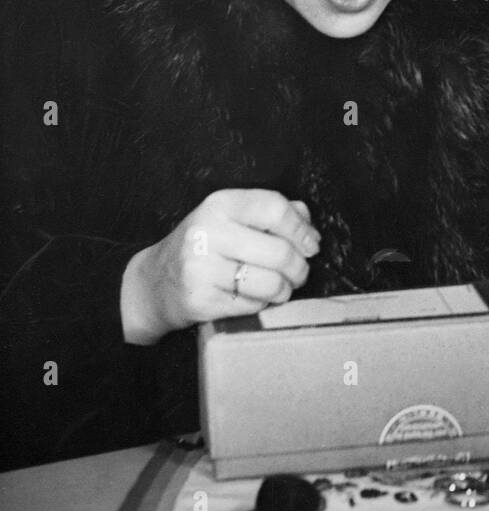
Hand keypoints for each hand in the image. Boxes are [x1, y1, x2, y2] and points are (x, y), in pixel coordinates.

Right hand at [121, 190, 319, 343]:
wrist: (154, 283)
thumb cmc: (204, 247)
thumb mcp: (231, 218)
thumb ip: (270, 214)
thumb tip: (308, 225)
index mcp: (220, 204)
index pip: (275, 209)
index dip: (302, 229)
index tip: (311, 244)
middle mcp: (208, 232)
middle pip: (280, 252)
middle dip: (299, 267)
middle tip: (298, 273)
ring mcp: (201, 268)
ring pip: (271, 283)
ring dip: (284, 290)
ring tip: (279, 287)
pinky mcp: (200, 301)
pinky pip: (253, 306)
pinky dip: (261, 304)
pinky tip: (250, 297)